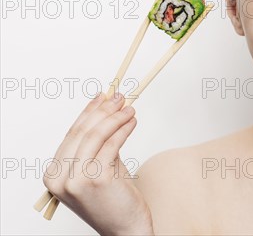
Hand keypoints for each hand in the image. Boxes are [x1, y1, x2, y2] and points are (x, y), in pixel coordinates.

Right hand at [43, 93, 153, 234]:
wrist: (125, 228)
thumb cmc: (113, 199)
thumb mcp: (98, 168)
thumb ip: (98, 144)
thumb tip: (107, 108)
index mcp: (54, 175)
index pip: (71, 134)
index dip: (88, 112)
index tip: (102, 96)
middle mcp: (60, 178)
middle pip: (82, 132)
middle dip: (103, 111)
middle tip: (119, 97)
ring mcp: (77, 179)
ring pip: (96, 136)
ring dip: (115, 117)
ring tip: (129, 108)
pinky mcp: (96, 179)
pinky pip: (112, 145)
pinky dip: (123, 129)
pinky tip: (132, 122)